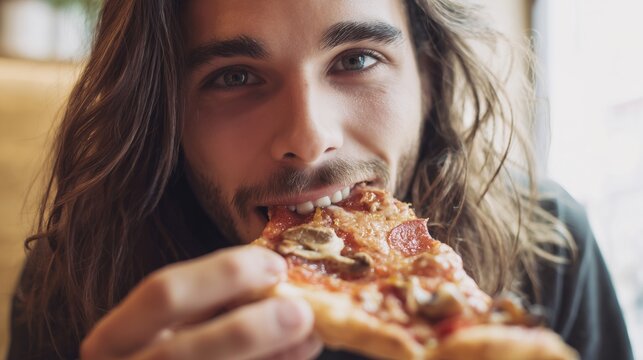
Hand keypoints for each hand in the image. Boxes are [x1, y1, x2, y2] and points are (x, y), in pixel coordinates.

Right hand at [80, 246, 321, 359]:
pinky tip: (292, 356)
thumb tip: (280, 282)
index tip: (275, 265)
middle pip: (179, 353)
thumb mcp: (177, 325)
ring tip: (309, 337)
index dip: (223, 274)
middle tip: (299, 311)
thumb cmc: (171, 350)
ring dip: (263, 356)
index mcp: (115, 338)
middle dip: (244, 331)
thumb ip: (215, 306)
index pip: (163, 294)